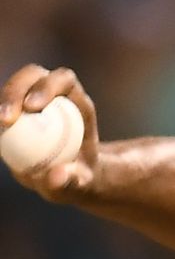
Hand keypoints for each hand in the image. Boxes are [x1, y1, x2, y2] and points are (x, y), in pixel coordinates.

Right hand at [0, 64, 99, 197]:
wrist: (69, 176)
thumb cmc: (79, 177)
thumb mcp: (82, 183)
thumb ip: (74, 179)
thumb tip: (58, 174)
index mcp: (78, 102)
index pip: (64, 80)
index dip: (47, 86)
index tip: (32, 107)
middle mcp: (56, 93)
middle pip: (33, 75)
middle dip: (16, 90)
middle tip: (6, 119)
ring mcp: (33, 97)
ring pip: (14, 86)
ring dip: (3, 100)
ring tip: (1, 124)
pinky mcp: (17, 108)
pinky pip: (4, 105)